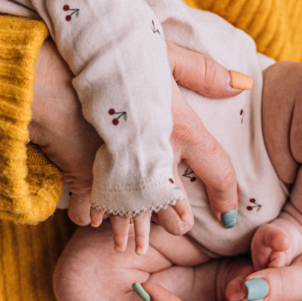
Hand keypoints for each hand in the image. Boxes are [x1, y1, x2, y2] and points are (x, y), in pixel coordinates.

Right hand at [28, 40, 245, 248]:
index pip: (219, 172)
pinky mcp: (87, 174)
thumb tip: (243, 84)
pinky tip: (93, 222)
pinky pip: (92, 206)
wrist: (58, 68)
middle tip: (180, 228)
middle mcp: (157, 156)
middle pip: (175, 205)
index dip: (228, 197)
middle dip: (177, 222)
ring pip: (135, 214)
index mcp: (183, 129)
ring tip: (131, 246)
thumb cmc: (115, 55)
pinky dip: (92, 214)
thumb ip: (203, 71)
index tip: (229, 215)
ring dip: (134, 230)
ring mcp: (122, 170)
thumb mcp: (164, 53)